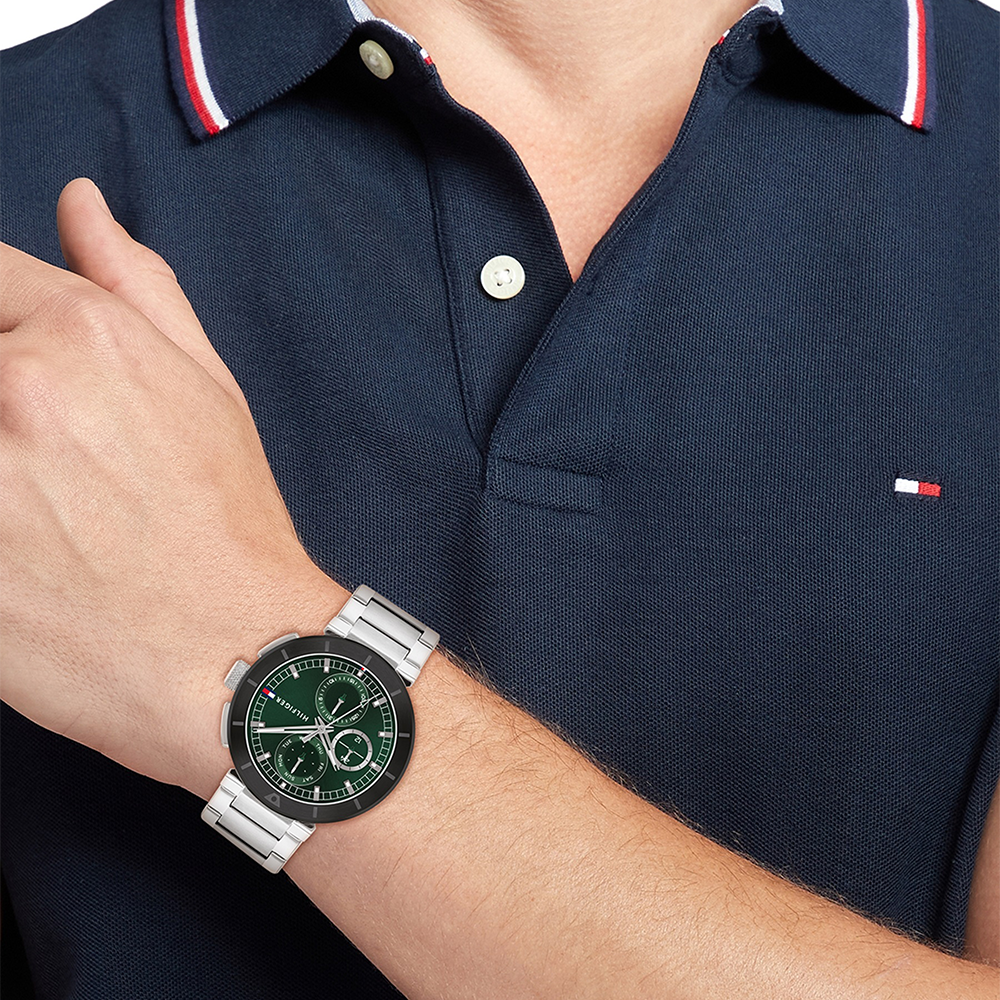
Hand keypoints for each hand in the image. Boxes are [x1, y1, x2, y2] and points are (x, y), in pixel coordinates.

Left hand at [0, 178, 337, 790]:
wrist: (234, 656)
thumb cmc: (229, 529)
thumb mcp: (209, 387)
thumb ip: (136, 283)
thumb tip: (79, 204)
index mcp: (83, 335)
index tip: (20, 377)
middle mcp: (16, 389)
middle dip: (1, 401)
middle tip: (39, 458)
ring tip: (39, 504)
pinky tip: (24, 542)